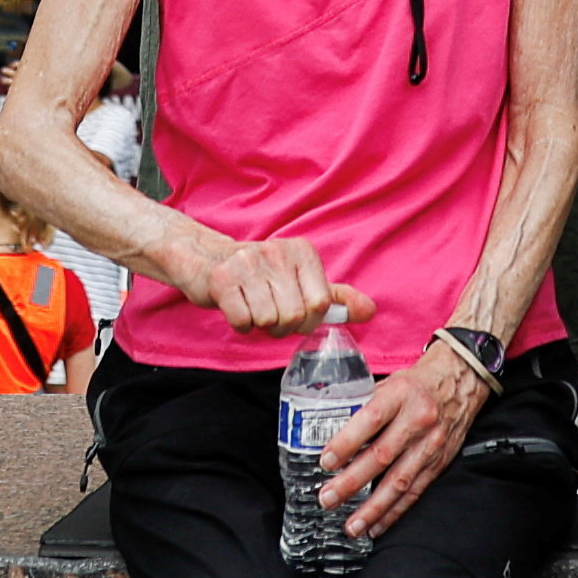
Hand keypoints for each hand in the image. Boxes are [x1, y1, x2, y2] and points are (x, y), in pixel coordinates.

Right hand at [153, 223, 335, 335]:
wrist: (206, 258)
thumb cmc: (259, 275)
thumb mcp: (300, 279)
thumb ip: (335, 297)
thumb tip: (370, 311)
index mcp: (302, 251)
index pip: (321, 303)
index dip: (308, 318)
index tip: (295, 310)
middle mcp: (278, 252)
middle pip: (296, 316)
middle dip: (283, 326)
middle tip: (270, 311)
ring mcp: (248, 264)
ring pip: (269, 321)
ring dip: (261, 326)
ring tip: (253, 307)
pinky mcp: (223, 279)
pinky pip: (243, 322)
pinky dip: (241, 324)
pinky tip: (237, 307)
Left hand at [325, 346, 484, 542]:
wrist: (460, 381)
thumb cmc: (417, 384)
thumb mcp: (389, 384)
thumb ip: (363, 407)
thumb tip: (329, 431)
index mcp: (400, 395)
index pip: (370, 420)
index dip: (346, 442)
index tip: (326, 461)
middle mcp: (417, 420)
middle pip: (381, 456)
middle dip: (351, 482)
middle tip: (328, 498)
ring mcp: (431, 444)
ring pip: (399, 481)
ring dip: (373, 508)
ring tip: (352, 525)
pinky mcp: (439, 462)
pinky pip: (415, 491)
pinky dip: (395, 511)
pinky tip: (377, 525)